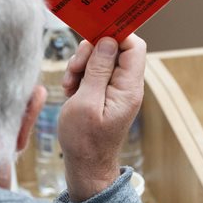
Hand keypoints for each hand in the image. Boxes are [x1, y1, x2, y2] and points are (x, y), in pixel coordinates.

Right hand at [57, 34, 145, 201]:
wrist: (85, 166)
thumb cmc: (85, 140)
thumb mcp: (86, 102)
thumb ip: (97, 70)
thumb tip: (107, 40)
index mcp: (129, 88)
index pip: (134, 46)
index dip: (115, 35)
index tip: (91, 37)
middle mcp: (126, 86)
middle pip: (114, 49)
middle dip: (90, 53)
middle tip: (75, 69)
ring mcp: (116, 90)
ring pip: (101, 60)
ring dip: (81, 66)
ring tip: (69, 84)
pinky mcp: (105, 94)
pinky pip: (94, 74)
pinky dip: (80, 77)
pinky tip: (70, 90)